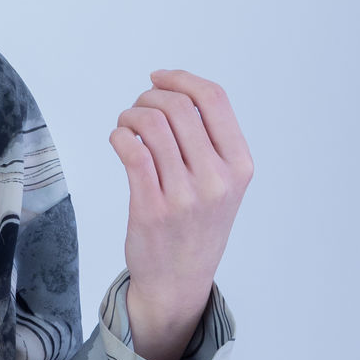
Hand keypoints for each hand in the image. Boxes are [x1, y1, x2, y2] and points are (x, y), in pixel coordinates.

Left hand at [109, 70, 251, 359]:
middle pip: (178, 108)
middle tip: (138, 107)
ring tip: (126, 125)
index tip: (159, 77)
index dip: (182, 80)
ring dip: (130, 115)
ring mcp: (184, 195)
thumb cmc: (197, 226)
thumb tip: (176, 92)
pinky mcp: (151, 209)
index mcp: (240, 166)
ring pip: (152, 126)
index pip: (214, 100)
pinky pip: (132, 152)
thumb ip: (209, 142)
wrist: (180, 281)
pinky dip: (120, 136)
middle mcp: (216, 179)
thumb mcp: (223, 184)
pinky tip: (119, 140)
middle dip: (150, 97)